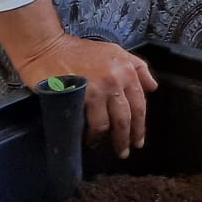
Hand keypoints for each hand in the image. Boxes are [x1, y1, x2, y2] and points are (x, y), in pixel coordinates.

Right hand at [15, 32, 157, 158]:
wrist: (47, 48)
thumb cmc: (79, 50)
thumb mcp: (114, 51)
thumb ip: (137, 67)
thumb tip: (153, 87)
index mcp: (127, 69)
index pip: (139, 103)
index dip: (140, 125)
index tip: (138, 139)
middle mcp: (116, 79)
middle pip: (126, 117)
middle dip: (126, 138)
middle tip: (124, 152)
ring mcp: (98, 88)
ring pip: (108, 123)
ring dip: (105, 139)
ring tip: (100, 146)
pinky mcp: (80, 96)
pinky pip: (89, 122)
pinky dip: (91, 134)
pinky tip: (88, 139)